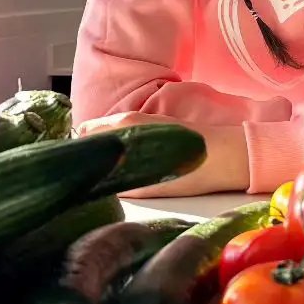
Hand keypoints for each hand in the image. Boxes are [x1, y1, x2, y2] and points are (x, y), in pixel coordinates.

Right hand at [76, 112, 250, 197]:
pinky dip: (119, 151)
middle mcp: (130, 117)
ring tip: (101, 177)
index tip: (72, 174)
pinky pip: (126, 138)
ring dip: (103, 152)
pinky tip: (124, 169)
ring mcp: (144, 122)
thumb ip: (117, 182)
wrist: (231, 156)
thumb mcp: (149, 183)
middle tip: (84, 179)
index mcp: (124, 124)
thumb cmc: (193, 168)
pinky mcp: (157, 129)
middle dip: (87, 154)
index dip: (75, 155)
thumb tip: (91, 186)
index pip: (83, 135)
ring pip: (111, 136)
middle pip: (94, 134)